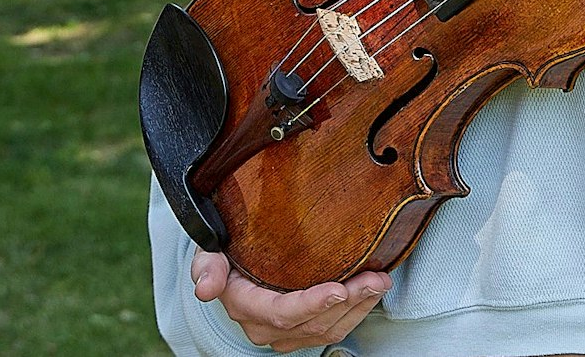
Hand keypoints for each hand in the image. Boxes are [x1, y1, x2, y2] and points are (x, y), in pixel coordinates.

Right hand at [192, 249, 389, 352]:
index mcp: (243, 305)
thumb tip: (204, 288)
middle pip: (313, 323)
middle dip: (349, 302)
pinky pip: (333, 329)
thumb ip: (207, 266)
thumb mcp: (210, 250)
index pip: (282, 312)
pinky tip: (372, 291)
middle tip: (375, 279)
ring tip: (380, 282)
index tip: (338, 288)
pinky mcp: (301, 332)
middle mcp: (263, 326)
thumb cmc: (226, 249)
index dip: (311, 304)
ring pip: (328, 329)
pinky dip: (357, 311)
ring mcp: (284, 333)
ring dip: (359, 307)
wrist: (232, 262)